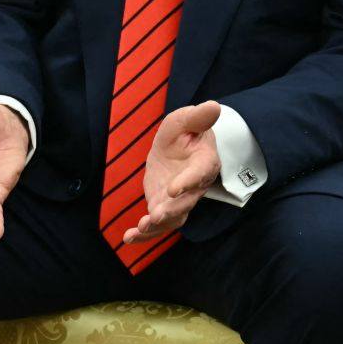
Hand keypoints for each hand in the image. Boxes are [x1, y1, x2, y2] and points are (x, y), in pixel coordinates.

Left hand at [123, 101, 221, 245]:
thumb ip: (198, 117)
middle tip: (155, 216)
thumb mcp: (187, 119)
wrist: (180, 147)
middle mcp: (194, 186)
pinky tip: (128, 238)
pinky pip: (157, 224)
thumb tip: (214, 105)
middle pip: (186, 202)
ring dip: (157, 226)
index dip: (188, 182)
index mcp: (204, 162)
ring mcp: (179, 200)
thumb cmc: (186, 132)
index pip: (199, 173)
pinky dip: (144, 233)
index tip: (174, 188)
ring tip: (140, 229)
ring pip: (172, 218)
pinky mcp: (164, 206)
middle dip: (171, 210)